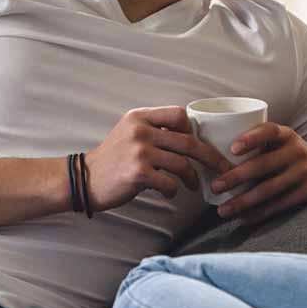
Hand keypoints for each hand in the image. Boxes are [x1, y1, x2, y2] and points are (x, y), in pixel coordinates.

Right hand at [85, 106, 233, 211]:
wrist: (84, 179)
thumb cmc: (112, 159)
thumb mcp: (129, 133)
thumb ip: (154, 130)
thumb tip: (190, 136)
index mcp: (139, 117)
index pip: (179, 114)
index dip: (193, 130)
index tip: (198, 144)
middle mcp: (140, 131)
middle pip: (189, 142)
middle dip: (211, 157)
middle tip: (222, 168)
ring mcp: (139, 152)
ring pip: (183, 164)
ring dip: (193, 178)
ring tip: (193, 185)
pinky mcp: (138, 174)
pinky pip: (170, 183)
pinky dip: (174, 191)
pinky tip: (170, 193)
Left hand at [209, 122, 306, 222]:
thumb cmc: (289, 154)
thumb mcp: (280, 142)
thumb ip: (257, 143)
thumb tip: (210, 152)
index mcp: (286, 134)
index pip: (268, 131)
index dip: (251, 138)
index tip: (232, 149)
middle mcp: (297, 150)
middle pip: (263, 165)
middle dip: (236, 177)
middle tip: (215, 187)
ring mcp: (305, 172)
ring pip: (270, 189)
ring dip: (243, 201)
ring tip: (223, 210)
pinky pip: (280, 205)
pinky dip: (260, 213)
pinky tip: (243, 218)